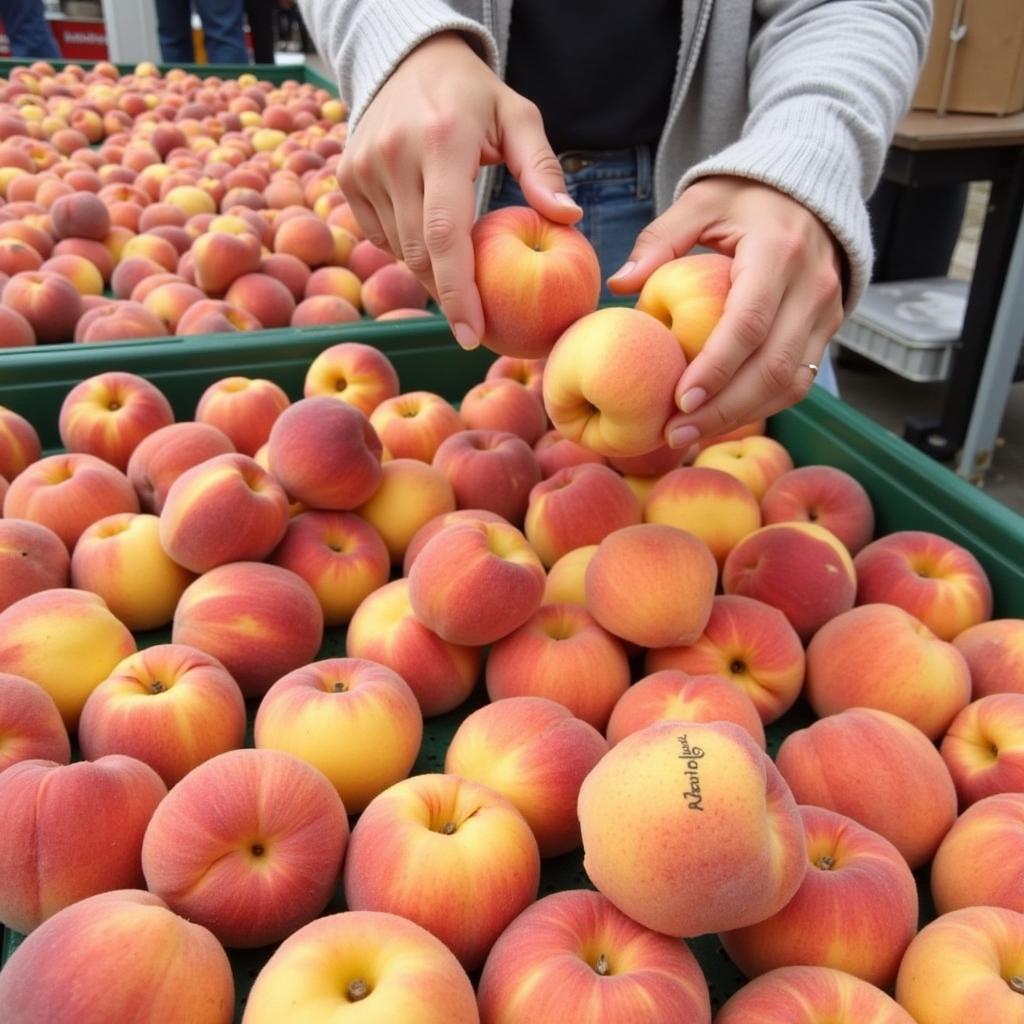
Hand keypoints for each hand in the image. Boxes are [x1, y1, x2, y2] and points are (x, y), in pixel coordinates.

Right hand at [338, 32, 580, 350]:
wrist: (406, 59)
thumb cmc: (474, 96)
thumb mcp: (518, 116)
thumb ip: (542, 168)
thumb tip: (569, 219)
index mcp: (441, 141)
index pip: (445, 233)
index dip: (458, 292)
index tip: (473, 333)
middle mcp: (394, 155)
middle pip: (420, 253)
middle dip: (449, 293)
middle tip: (478, 321)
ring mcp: (363, 167)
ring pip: (398, 251)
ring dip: (430, 273)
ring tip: (459, 277)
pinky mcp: (348, 177)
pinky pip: (380, 237)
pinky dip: (406, 249)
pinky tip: (429, 239)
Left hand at [607, 176, 844, 448]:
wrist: (812, 192)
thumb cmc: (745, 199)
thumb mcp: (701, 201)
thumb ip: (660, 239)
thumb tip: (620, 284)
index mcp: (778, 252)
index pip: (749, 323)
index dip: (715, 368)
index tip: (680, 400)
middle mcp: (812, 288)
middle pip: (772, 367)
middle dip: (723, 410)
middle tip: (674, 433)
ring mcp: (827, 313)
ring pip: (791, 383)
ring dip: (740, 417)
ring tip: (689, 436)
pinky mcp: (827, 331)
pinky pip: (798, 382)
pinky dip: (759, 407)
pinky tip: (719, 420)